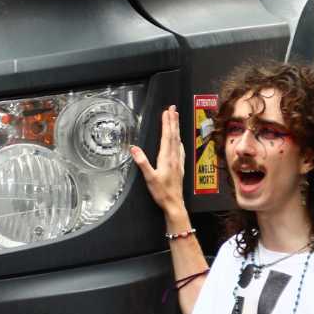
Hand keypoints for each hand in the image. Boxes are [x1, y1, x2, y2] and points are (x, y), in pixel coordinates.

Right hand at [129, 105, 187, 221]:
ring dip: (176, 128)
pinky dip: (179, 141)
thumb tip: (134, 149)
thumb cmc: (162, 192)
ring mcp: (178, 162)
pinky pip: (180, 150)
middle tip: (173, 109)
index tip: (167, 112)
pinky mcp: (179, 167)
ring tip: (176, 119)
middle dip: (173, 121)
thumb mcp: (149, 178)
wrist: (175, 204)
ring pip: (178, 141)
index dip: (167, 123)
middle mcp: (174, 158)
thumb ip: (142, 162)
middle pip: (174, 135)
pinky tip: (179, 141)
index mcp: (166, 158)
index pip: (167, 136)